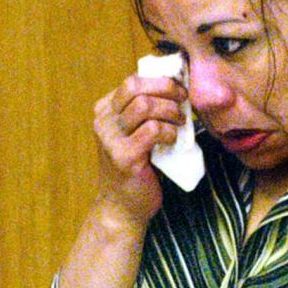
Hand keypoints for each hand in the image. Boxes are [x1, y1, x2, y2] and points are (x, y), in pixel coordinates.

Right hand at [90, 73, 186, 229]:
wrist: (122, 208)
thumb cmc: (136, 168)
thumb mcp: (135, 133)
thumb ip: (146, 111)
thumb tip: (176, 85)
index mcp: (105, 111)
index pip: (132, 80)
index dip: (160, 80)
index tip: (179, 90)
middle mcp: (103, 121)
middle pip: (136, 86)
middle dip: (167, 89)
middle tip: (183, 100)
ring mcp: (110, 139)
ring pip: (145, 105)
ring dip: (170, 110)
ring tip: (178, 122)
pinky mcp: (124, 156)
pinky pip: (152, 130)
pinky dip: (168, 131)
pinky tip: (172, 140)